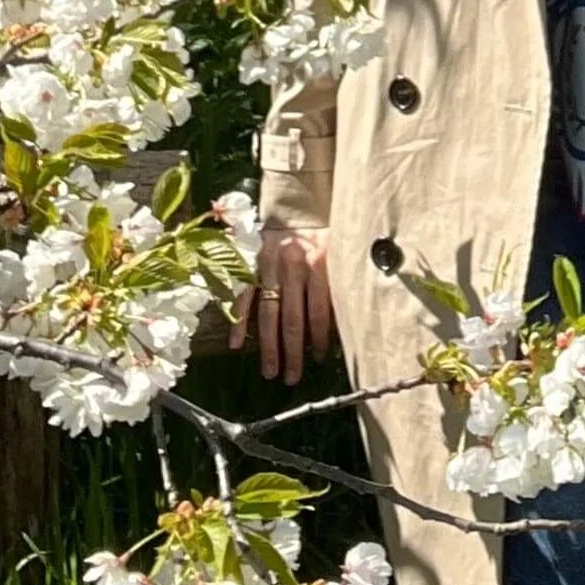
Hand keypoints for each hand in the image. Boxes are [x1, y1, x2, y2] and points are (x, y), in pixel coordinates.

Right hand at [232, 220, 334, 384]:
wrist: (293, 207)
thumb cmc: (320, 234)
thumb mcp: (336, 250)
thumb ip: (336, 280)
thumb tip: (347, 319)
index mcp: (318, 262)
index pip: (318, 308)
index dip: (318, 336)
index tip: (318, 358)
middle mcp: (293, 266)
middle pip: (293, 317)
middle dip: (293, 350)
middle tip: (292, 378)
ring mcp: (268, 267)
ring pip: (268, 313)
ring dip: (269, 345)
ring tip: (270, 371)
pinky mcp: (249, 265)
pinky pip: (243, 296)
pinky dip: (239, 321)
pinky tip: (237, 344)